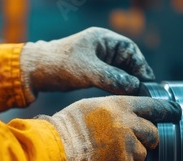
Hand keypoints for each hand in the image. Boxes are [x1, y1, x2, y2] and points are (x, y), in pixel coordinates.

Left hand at [20, 27, 154, 95]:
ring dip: (127, 84)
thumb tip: (134, 86)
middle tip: (144, 93)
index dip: (141, 66)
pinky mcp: (92, 71)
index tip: (147, 82)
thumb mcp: (88, 71)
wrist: (36, 71)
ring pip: (120, 72)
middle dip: (136, 77)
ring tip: (135, 98)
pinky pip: (111, 79)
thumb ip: (112, 78)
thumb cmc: (59, 64)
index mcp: (104, 39)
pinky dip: (118, 87)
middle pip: (128, 62)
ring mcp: (98, 59)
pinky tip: (121, 98)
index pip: (130, 51)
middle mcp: (103, 48)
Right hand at [38, 96, 180, 160]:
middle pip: (153, 134)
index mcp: (122, 107)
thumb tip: (131, 117)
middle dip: (146, 138)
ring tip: (107, 154)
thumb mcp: (92, 106)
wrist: (57, 152)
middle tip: (128, 140)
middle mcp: (130, 127)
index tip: (177, 112)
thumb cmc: (69, 127)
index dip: (168, 110)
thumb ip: (116, 110)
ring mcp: (128, 150)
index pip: (154, 106)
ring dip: (131, 156)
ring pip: (142, 155)